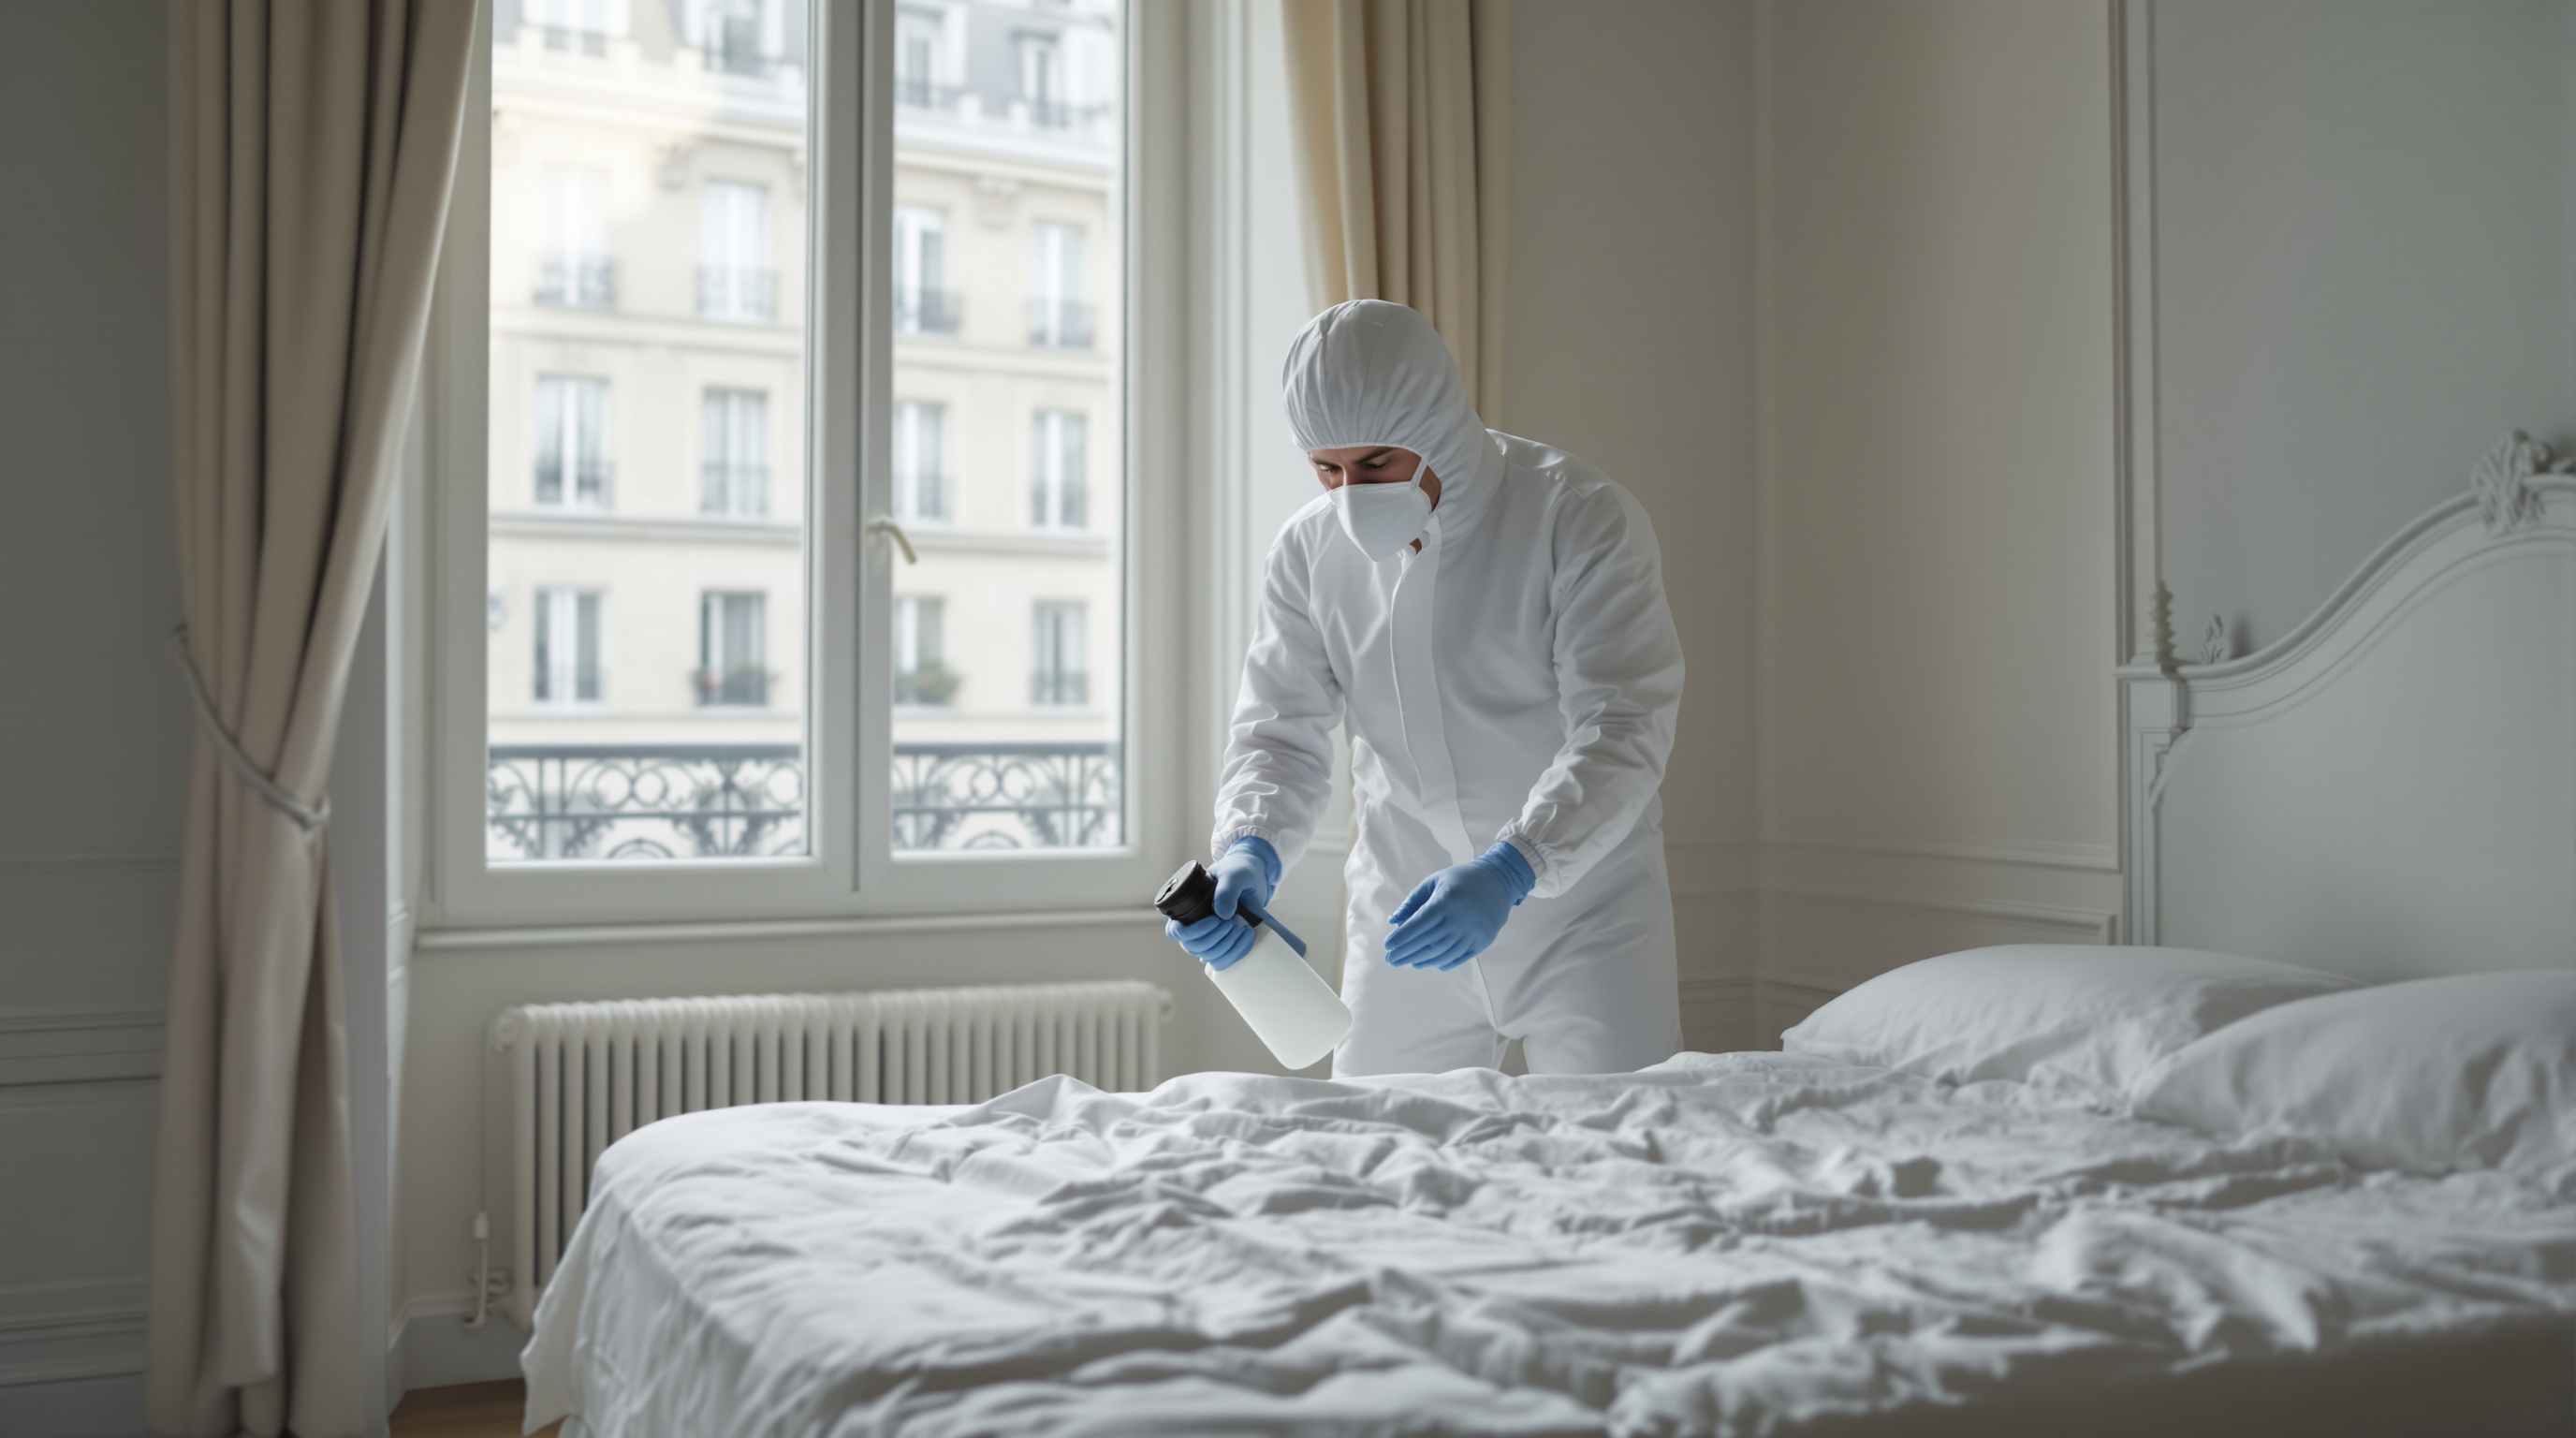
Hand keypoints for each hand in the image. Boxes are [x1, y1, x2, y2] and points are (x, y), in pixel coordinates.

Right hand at [1166, 837, 1279, 971]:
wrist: (1255, 877)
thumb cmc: (1238, 871)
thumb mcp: (1233, 875)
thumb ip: (1227, 890)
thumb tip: (1222, 914)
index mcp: (1187, 907)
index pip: (1175, 931)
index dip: (1191, 932)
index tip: (1215, 920)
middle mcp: (1194, 925)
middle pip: (1193, 947)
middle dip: (1215, 937)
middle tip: (1234, 920)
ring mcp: (1209, 937)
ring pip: (1208, 956)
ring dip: (1227, 945)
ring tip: (1243, 925)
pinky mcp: (1224, 944)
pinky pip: (1224, 960)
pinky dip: (1237, 951)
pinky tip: (1249, 935)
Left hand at [1384, 842, 1536, 970]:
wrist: (1499, 881)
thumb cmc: (1461, 879)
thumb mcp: (1434, 882)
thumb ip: (1413, 901)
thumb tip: (1394, 921)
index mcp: (1447, 901)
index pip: (1418, 924)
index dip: (1401, 937)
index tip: (1387, 946)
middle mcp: (1461, 918)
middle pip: (1428, 942)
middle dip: (1407, 952)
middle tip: (1391, 960)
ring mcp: (1474, 931)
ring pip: (1442, 952)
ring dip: (1422, 960)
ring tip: (1408, 962)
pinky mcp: (1483, 941)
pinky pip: (1459, 956)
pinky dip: (1443, 962)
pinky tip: (1429, 963)